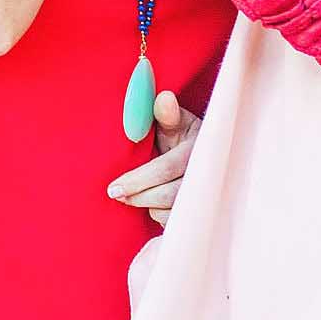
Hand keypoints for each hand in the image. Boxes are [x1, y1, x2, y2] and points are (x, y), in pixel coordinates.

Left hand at [107, 92, 200, 226]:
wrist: (204, 159)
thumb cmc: (182, 139)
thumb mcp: (176, 123)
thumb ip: (167, 114)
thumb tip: (163, 97)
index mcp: (199, 147)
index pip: (166, 168)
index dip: (137, 180)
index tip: (114, 188)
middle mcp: (206, 174)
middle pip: (167, 194)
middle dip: (138, 195)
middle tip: (116, 194)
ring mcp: (206, 196)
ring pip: (168, 210)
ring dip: (148, 204)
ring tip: (136, 194)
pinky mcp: (201, 213)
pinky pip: (172, 222)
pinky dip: (159, 214)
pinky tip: (155, 203)